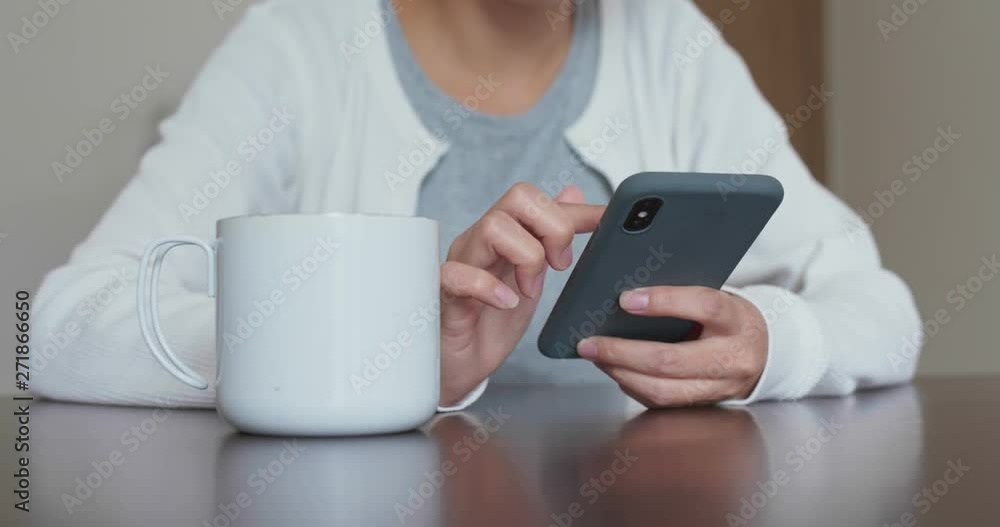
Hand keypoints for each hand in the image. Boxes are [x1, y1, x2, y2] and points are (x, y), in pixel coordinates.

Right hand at [438, 183, 604, 405]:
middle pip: (518, 197)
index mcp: (503, 236)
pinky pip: (459, 274)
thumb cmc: (490, 323)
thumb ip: (548, 238)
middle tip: (559, 266)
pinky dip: (489, 287)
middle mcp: (481, 241)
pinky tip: (508, 303)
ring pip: (493, 227)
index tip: (607, 220)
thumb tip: (573, 194)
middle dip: (552, 228)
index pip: (539, 201)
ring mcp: (462, 263)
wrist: (461, 366)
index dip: (575, 210)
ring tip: (531, 291)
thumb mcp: (532, 277)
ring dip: (526, 257)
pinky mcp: (445, 294)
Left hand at [577, 286, 768, 406]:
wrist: (761, 352)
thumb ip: (682, 296)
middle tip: (590, 342)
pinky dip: (631, 385)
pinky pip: (660, 401)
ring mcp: (719, 388)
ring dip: (620, 372)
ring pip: (662, 389)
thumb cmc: (730, 319)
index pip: (704, 306)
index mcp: (737, 320)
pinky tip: (614, 369)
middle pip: (671, 359)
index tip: (626, 299)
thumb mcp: (718, 298)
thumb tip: (628, 297)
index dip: (664, 301)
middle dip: (622, 351)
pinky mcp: (703, 405)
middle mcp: (732, 358)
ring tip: (596, 356)